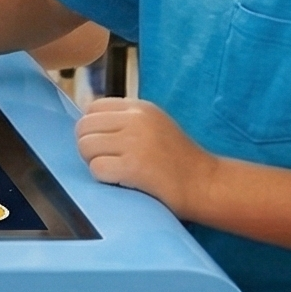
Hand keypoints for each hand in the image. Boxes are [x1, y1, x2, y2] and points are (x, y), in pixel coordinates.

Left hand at [75, 98, 215, 213]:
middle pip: (83, 127)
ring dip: (95, 163)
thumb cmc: (177, 161)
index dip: (93, 129)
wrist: (206, 184)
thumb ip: (125, 120)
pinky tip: (123, 181)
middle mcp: (136, 120)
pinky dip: (104, 178)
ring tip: (118, 171)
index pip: (92, 108)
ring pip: (85, 147)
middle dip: (89, 147)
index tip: (108, 144)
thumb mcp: (154, 126)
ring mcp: (135, 142)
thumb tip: (86, 124)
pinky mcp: (133, 166)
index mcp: (140, 107)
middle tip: (109, 161)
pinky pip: (96, 168)